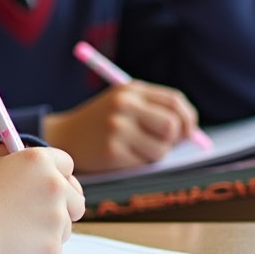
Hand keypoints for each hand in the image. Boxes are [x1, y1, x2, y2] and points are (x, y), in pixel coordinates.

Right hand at [0, 147, 85, 253]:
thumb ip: (21, 171)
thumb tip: (33, 180)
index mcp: (38, 160)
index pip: (66, 164)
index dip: (58, 176)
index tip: (50, 186)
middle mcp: (54, 185)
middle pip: (76, 197)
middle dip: (64, 206)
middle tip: (43, 214)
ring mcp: (56, 216)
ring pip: (66, 226)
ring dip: (49, 230)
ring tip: (18, 233)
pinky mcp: (52, 245)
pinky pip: (53, 248)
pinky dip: (38, 250)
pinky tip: (16, 248)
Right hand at [43, 82, 202, 170]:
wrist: (63, 136)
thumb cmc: (101, 123)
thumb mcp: (124, 105)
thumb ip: (155, 111)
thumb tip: (191, 133)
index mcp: (131, 90)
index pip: (174, 101)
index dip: (188, 118)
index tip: (188, 131)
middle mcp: (125, 105)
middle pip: (172, 125)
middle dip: (174, 140)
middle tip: (164, 145)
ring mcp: (117, 128)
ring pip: (161, 149)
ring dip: (155, 154)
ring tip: (136, 150)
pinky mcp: (112, 150)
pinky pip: (143, 162)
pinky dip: (139, 163)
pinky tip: (122, 156)